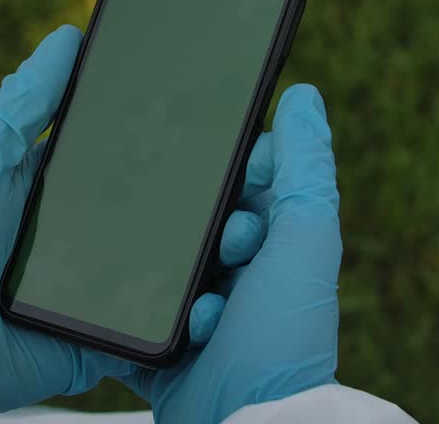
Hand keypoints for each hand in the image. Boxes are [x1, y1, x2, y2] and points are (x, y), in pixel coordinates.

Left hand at [0, 26, 262, 420]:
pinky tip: (226, 290)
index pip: (142, 156)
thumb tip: (70, 35)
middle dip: (222, 194)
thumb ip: (29, 97)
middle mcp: (96, 235)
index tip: (233, 118)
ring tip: (254, 229)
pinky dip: (199, 312)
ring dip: (224, 248)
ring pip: (185, 264)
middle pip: (176, 208)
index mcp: (70, 187)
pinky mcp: (112, 338)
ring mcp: (108, 289)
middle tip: (261, 174)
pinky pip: (168, 326)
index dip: (187, 140)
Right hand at [121, 84, 342, 423]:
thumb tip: (303, 94)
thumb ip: (306, 166)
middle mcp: (240, 276)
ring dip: (166, 267)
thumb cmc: (284, 336)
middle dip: (195, 219)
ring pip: (160, 259)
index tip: (229, 173)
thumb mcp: (305, 238)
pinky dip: (138, 308)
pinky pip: (131, 307)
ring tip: (183, 283)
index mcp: (278, 246)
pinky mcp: (160, 345)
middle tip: (203, 235)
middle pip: (197, 215)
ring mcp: (198, 311)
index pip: (248, 182)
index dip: (239, 169)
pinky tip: (151, 313)